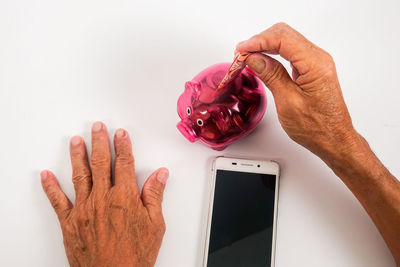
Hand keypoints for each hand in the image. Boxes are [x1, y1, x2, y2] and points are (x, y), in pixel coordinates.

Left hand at [41, 122, 168, 266]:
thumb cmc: (134, 256)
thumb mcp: (155, 225)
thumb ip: (155, 196)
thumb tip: (160, 175)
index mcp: (124, 197)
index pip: (124, 163)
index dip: (123, 146)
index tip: (121, 134)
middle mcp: (102, 198)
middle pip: (101, 163)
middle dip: (99, 142)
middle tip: (97, 128)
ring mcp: (84, 209)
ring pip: (80, 175)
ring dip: (77, 155)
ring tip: (76, 141)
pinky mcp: (70, 222)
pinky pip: (58, 200)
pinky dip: (50, 187)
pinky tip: (46, 176)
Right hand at [236, 23, 356, 162]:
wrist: (333, 139)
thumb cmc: (317, 127)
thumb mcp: (288, 102)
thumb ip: (271, 75)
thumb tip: (254, 58)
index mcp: (315, 65)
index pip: (282, 39)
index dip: (258, 41)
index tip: (241, 50)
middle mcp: (318, 59)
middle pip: (284, 35)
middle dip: (259, 41)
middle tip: (240, 55)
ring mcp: (316, 63)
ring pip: (286, 41)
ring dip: (264, 46)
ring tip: (246, 57)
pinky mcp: (311, 69)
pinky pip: (290, 52)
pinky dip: (272, 53)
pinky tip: (261, 60)